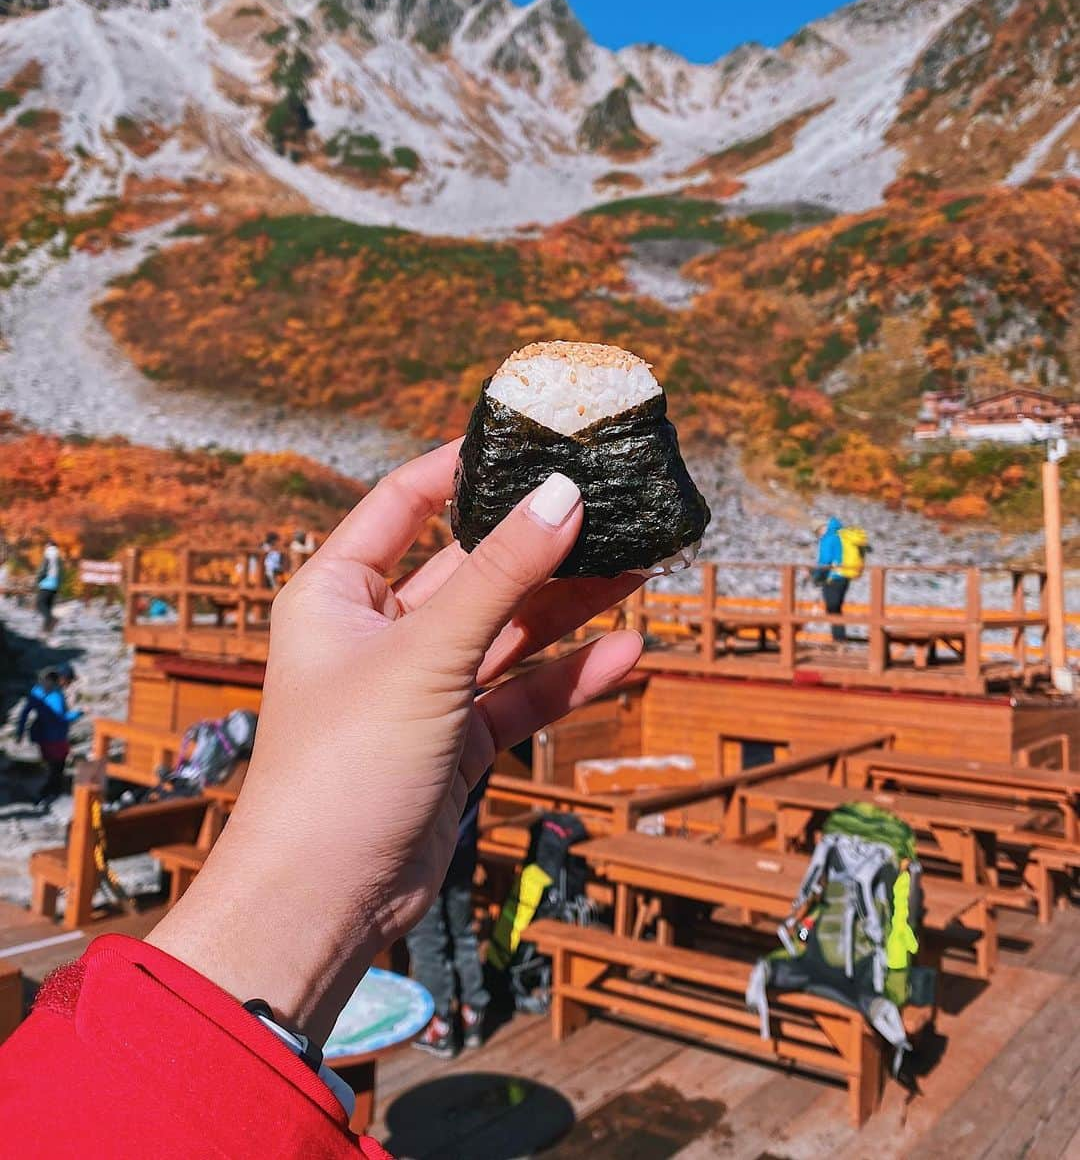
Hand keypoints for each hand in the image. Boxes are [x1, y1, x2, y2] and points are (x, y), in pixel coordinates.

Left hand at [147, 441, 643, 1039]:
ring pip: (506, 630)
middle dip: (539, 543)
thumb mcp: (425, 654)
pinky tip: (627, 652)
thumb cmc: (342, 766)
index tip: (530, 440)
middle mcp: (377, 631)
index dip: (464, 468)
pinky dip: (569, 676)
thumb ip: (500, 575)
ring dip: (567, 605)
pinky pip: (521, 693)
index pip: (404, 503)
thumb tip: (562, 495)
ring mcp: (420, 687)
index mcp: (337, 591)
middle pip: (471, 567)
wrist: (323, 902)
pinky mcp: (454, 740)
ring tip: (639, 567)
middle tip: (610, 508)